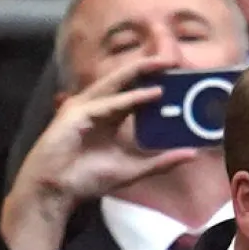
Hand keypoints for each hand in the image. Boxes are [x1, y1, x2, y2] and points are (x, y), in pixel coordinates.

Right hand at [2, 56, 200, 249]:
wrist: (57, 190)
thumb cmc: (87, 178)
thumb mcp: (133, 170)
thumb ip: (161, 162)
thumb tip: (191, 154)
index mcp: (109, 116)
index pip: (134, 94)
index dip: (153, 85)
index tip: (177, 79)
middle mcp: (97, 107)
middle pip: (124, 81)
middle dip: (146, 68)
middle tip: (171, 60)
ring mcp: (85, 108)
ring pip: (115, 85)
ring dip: (138, 73)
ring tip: (162, 65)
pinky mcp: (77, 114)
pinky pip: (108, 104)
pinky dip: (129, 99)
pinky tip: (149, 95)